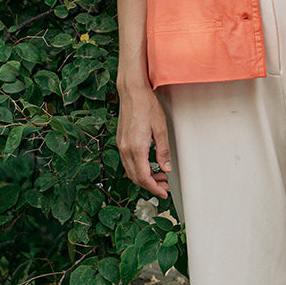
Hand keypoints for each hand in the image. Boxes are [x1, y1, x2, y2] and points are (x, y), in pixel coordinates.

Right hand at [116, 80, 171, 198]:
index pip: (143, 177)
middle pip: (135, 178)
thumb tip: (165, 168)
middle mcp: (125, 149)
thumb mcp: (161, 129)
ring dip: (144, 177)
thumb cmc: (147, 106)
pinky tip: (148, 165)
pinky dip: (138, 168)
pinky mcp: (121, 141)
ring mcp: (121, 145)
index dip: (154, 188)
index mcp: (136, 148)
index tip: (163, 192)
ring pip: (130, 171)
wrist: (132, 92)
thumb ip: (163, 151)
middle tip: (164, 185)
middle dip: (150, 185)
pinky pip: (127, 162)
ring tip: (160, 175)